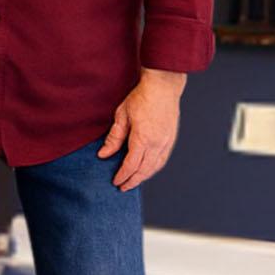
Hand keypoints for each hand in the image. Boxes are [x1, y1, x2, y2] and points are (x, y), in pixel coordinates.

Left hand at [97, 69, 184, 189]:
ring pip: (156, 166)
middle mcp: (157, 143)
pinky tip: (147, 169)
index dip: (123, 175)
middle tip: (123, 187)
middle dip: (133, 180)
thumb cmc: (142, 98)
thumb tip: (103, 154)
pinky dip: (154, 167)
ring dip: (144, 176)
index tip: (115, 181)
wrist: (163, 87)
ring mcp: (167, 141)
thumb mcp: (122, 116)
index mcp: (143, 139)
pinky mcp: (171, 138)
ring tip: (134, 181)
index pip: (131, 165)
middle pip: (145, 170)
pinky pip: (163, 159)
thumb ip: (114, 138)